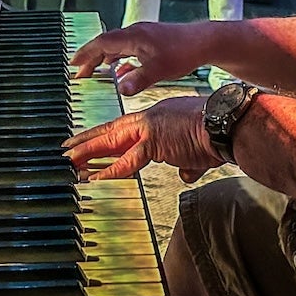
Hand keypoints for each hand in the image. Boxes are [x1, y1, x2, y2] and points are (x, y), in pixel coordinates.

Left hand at [64, 96, 222, 182]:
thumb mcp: (197, 151)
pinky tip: (94, 177)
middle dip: (89, 140)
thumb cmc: (218, 134)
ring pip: (111, 141)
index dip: (108, 135)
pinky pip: (126, 160)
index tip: (94, 141)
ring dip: (88, 151)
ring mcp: (150, 128)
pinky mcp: (153, 141)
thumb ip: (187, 163)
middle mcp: (151, 118)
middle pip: (112, 130)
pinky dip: (108, 170)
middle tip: (69, 147)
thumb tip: (185, 174)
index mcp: (160, 117)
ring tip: (70, 160)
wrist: (227, 124)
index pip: (127, 127)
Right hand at [71, 20, 214, 94]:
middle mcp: (135, 33)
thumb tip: (120, 89)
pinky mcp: (151, 41)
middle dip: (90, 57)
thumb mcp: (159, 70)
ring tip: (93, 70)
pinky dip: (119, 59)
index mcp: (133, 37)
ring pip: (116, 46)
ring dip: (103, 57)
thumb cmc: (184, 51)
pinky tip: (120, 71)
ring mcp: (143, 36)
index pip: (101, 43)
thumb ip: (138, 80)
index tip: (73, 64)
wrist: (204, 41)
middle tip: (78, 71)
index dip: (85, 53)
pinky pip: (128, 49)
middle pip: (106, 43)